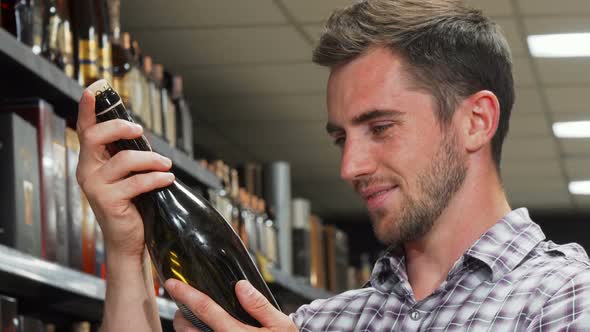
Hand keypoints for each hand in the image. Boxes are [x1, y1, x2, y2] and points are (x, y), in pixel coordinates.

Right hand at [76, 90, 174, 258]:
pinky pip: (137, 182)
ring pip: (124, 160)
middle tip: (141, 132)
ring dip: (151, 160)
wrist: (129, 239)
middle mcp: (86, 171)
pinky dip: (156, 179)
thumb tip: (140, 134)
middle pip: (96, 137)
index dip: (89, 109)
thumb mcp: (128, 175)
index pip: (86, 130)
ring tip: (166, 165)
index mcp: (91, 161)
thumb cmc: (131, 204)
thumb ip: (128, 155)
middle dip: (121, 128)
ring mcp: (95, 187)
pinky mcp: (108, 201)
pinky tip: (167, 179)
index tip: (94, 89)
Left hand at [164, 279, 297, 331]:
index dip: (186, 294)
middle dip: (181, 314)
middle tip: (187, 305)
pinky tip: (205, 330)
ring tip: (195, 319)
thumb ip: (259, 305)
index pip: (205, 309)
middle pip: (186, 328)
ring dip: (187, 327)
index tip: (173, 284)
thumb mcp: (280, 325)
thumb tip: (241, 286)